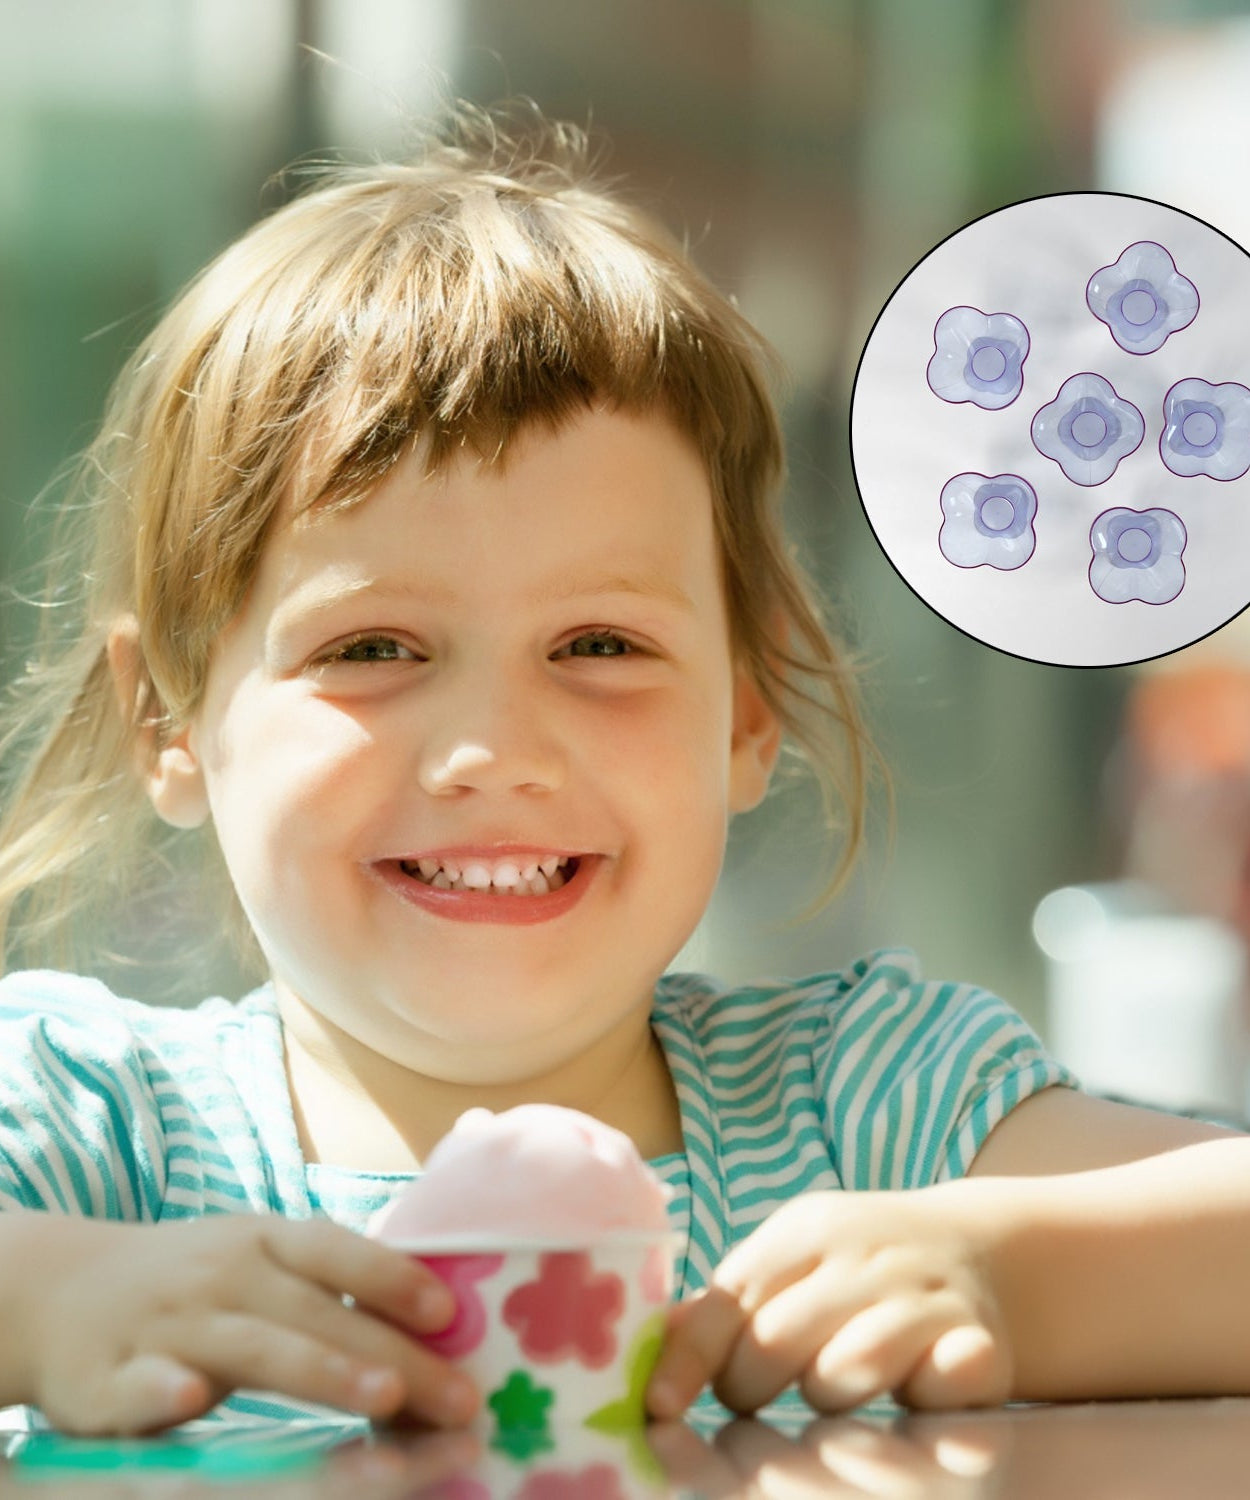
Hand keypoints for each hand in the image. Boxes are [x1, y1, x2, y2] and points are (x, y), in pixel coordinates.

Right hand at [15, 1212, 478, 1434]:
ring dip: (319, 1368)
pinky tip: (189, 1398)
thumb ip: (326, 1283)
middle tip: (457, 1395)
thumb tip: (433, 1311)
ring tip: (380, 1395)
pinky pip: (139, 1383)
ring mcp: (168, 1324)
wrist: (59, 1289)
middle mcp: (224, 1275)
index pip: (338, 1251)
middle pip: (318, 1314)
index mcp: (264, 1242)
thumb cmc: (194, 1280)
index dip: (394, 1278)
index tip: (451, 1314)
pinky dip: (163, 1388)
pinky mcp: (108, 1376)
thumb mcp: (258, 1259)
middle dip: (392, 1354)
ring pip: (252, 1347)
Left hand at [644, 1185, 1012, 1418]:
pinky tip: (920, 1389)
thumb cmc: (858, 1270)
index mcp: (807, 1231)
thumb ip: (727, 1306)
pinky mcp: (980, 1341)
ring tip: (837, 1385)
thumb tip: (645, 1344)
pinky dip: (927, 1391)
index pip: (732, 1296)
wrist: (983, 1249)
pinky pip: (943, 1381)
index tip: (657, 1406)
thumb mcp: (792, 1263)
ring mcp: (925, 1296)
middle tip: (760, 1393)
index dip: (690, 1356)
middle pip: (777, 1339)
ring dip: (831, 1393)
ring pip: (851, 1365)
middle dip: (751, 1385)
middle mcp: (865, 1255)